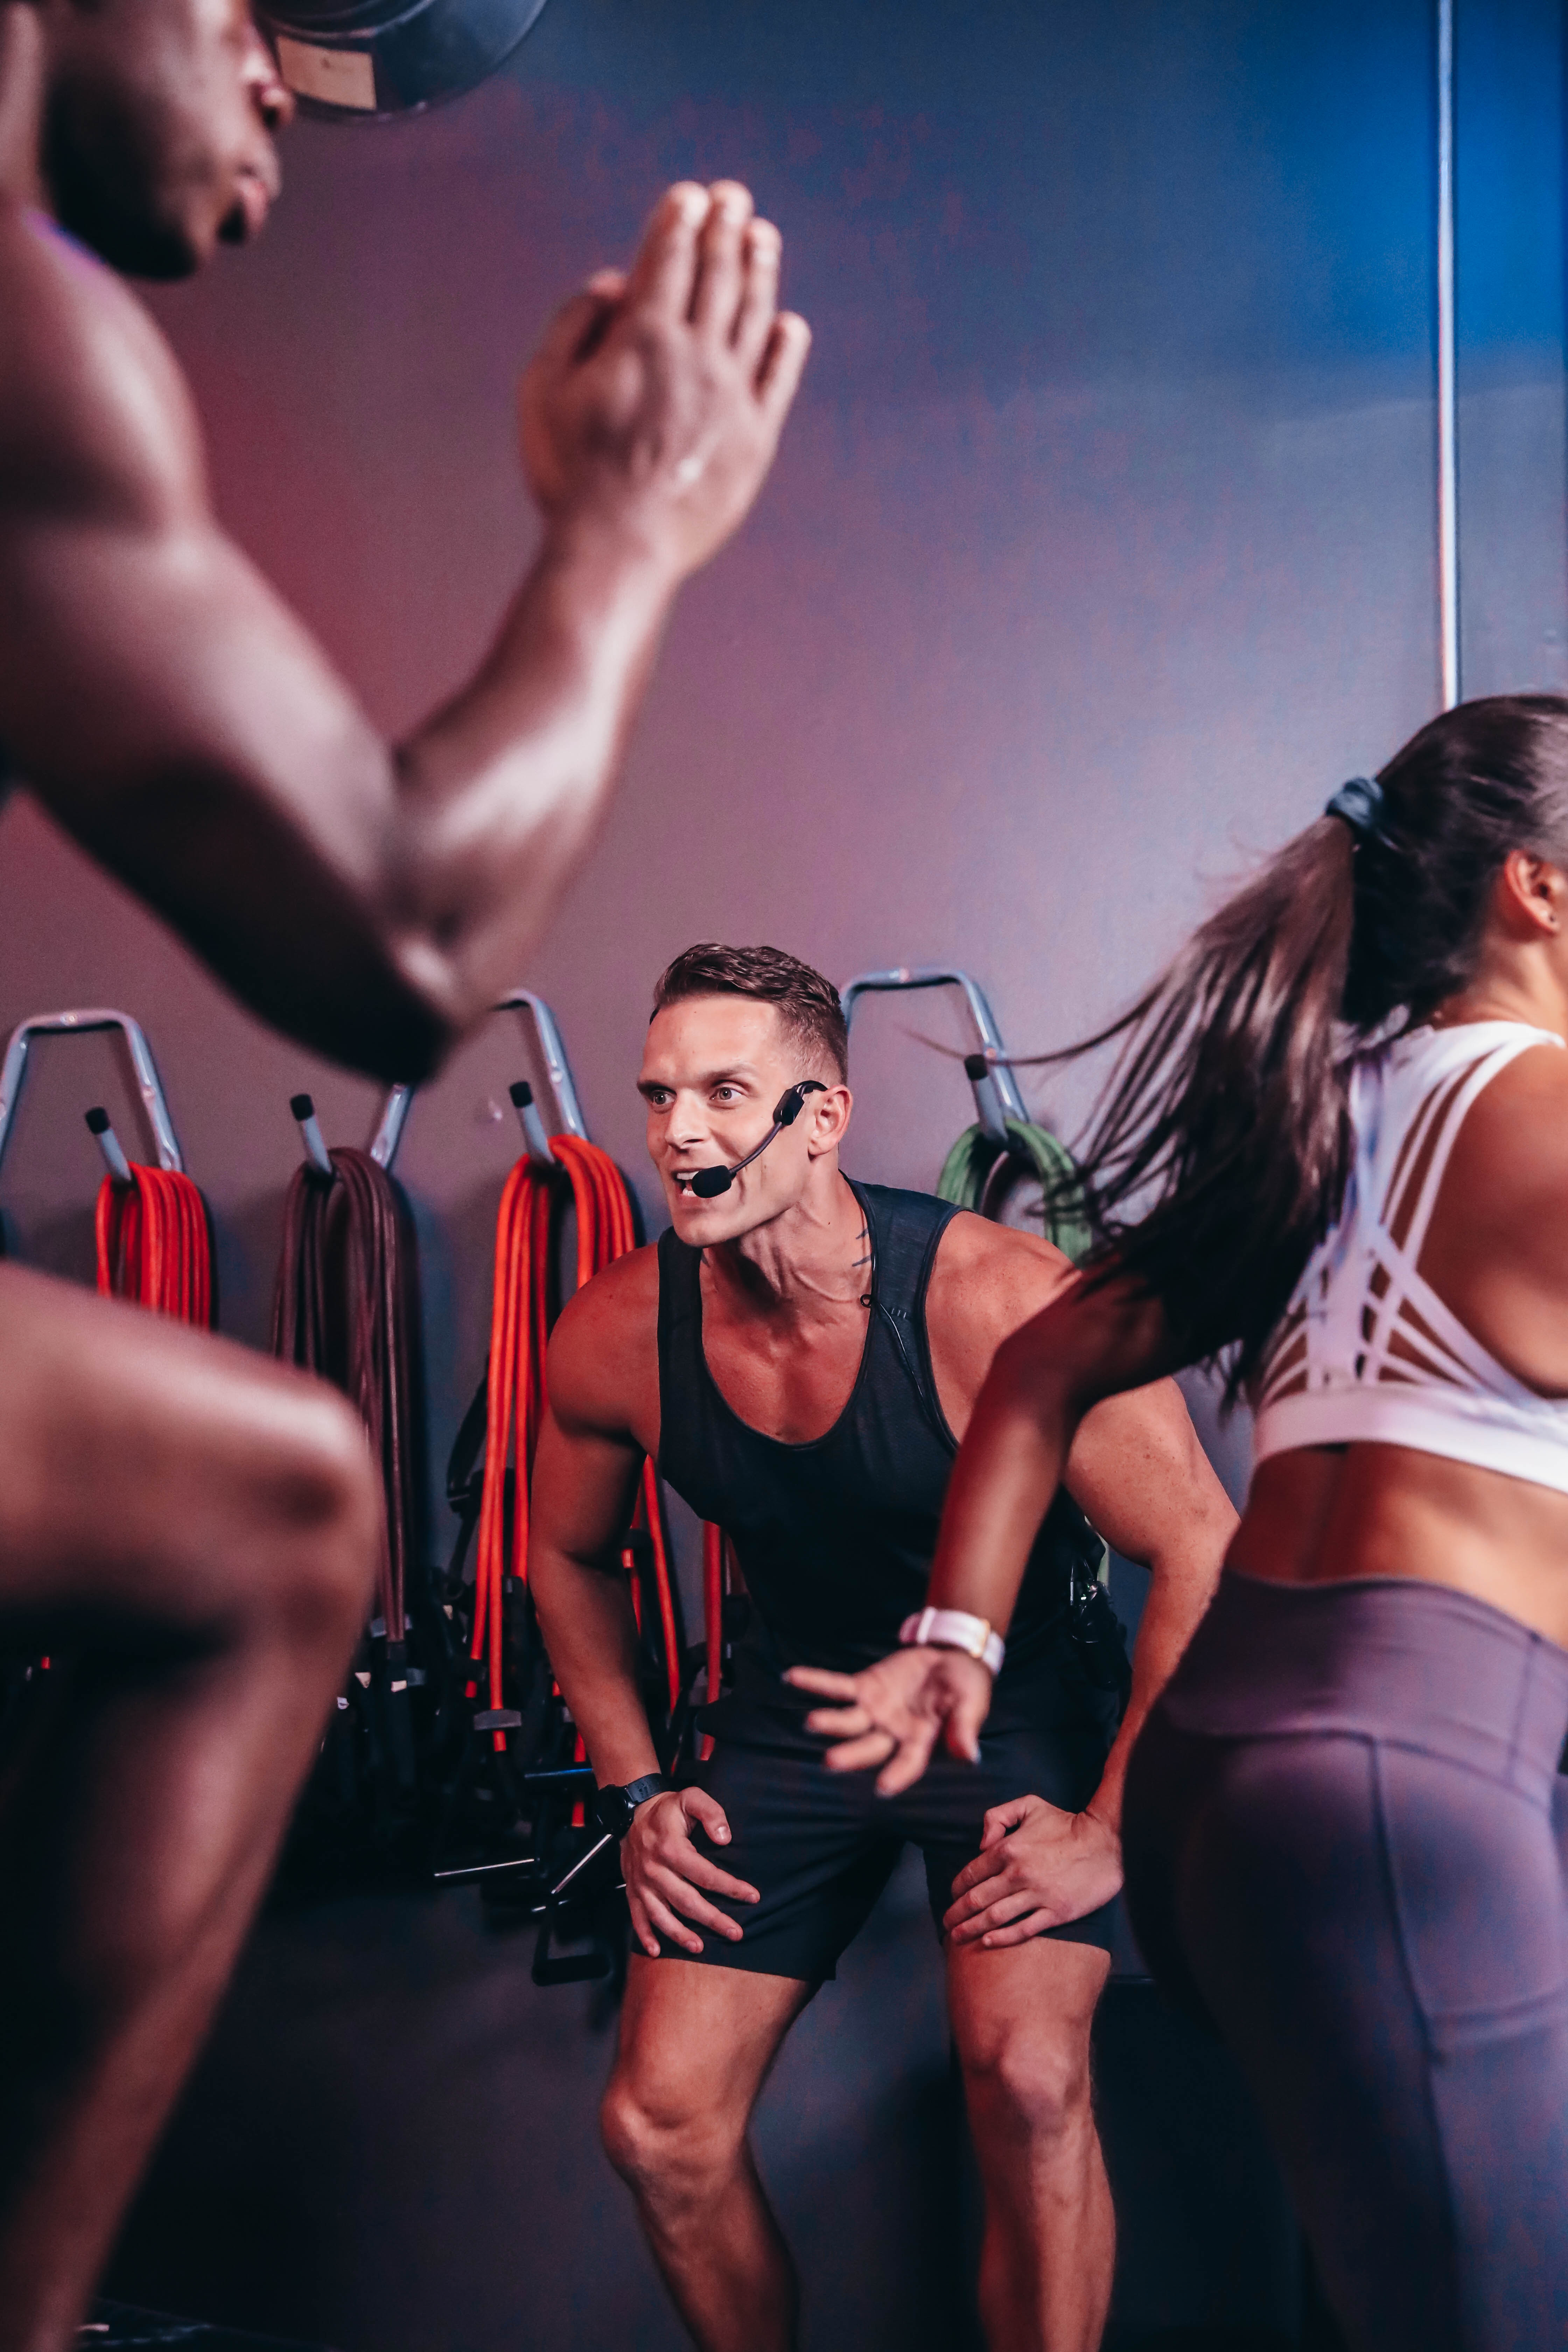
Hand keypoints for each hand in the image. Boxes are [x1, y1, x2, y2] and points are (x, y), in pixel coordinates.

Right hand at [519, 179, 810, 581]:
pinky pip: (777, 379)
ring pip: (753, 316)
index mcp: (643, 337)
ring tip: (762, 237)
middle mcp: (696, 355)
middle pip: (717, 276)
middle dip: (725, 228)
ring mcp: (731, 396)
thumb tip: (612, 286)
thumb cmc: (570, 473)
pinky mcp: (754, 439)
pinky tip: (789, 324)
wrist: (619, 546)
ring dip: (759, 270)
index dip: (679, 221)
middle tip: (733, 198)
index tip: (689, 197)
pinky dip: (785, 346)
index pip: (667, 259)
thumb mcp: (543, 389)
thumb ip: (573, 326)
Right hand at [620, 1785, 759, 1959]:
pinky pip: (636, 1916)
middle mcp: (655, 1869)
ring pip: (661, 1915)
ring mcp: (641, 1882)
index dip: (731, 1887)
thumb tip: (725, 1838)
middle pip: (687, 1901)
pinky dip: (644, 1935)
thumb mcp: (691, 1797)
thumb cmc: (668, 1808)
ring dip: (680, 1934)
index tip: (752, 1897)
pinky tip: (656, 1951)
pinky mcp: (632, 1889)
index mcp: (672, 1848)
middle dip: (713, 1919)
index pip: (706, 1874)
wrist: (633, 1812)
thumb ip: (711, 1813)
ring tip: (699, 1947)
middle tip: (736, 1933)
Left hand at [784, 1646, 994, 1796]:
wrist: (952, 1656)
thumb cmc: (966, 1686)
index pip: (908, 1763)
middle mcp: (893, 1733)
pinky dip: (814, 1682)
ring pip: (849, 1720)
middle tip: (829, 1762)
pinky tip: (791, 1677)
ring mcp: (876, 1711)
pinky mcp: (865, 1687)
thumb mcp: (971, 1703)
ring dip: (830, 1722)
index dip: (897, 1775)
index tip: (882, 1788)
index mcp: (922, 1742)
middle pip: (869, 1747)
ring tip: (810, 1722)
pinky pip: (837, 1686)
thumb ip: (964, 1728)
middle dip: (851, 1755)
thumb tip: (969, 1757)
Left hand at [943, 1795, 1122, 1948]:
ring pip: (995, 1918)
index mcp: (1009, 1849)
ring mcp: (1038, 1895)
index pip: (972, 1873)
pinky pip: (1022, 1930)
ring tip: (957, 1938)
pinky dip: (1001, 1938)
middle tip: (946, 1924)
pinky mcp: (1056, 1913)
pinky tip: (987, 1942)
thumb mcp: (1030, 1804)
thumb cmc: (1066, 1823)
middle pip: (977, 1900)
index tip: (951, 1897)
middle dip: (957, 1914)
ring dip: (971, 1929)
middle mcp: (1019, 1874)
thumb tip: (981, 1843)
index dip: (956, 1889)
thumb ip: (998, 1816)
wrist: (1106, 1843)